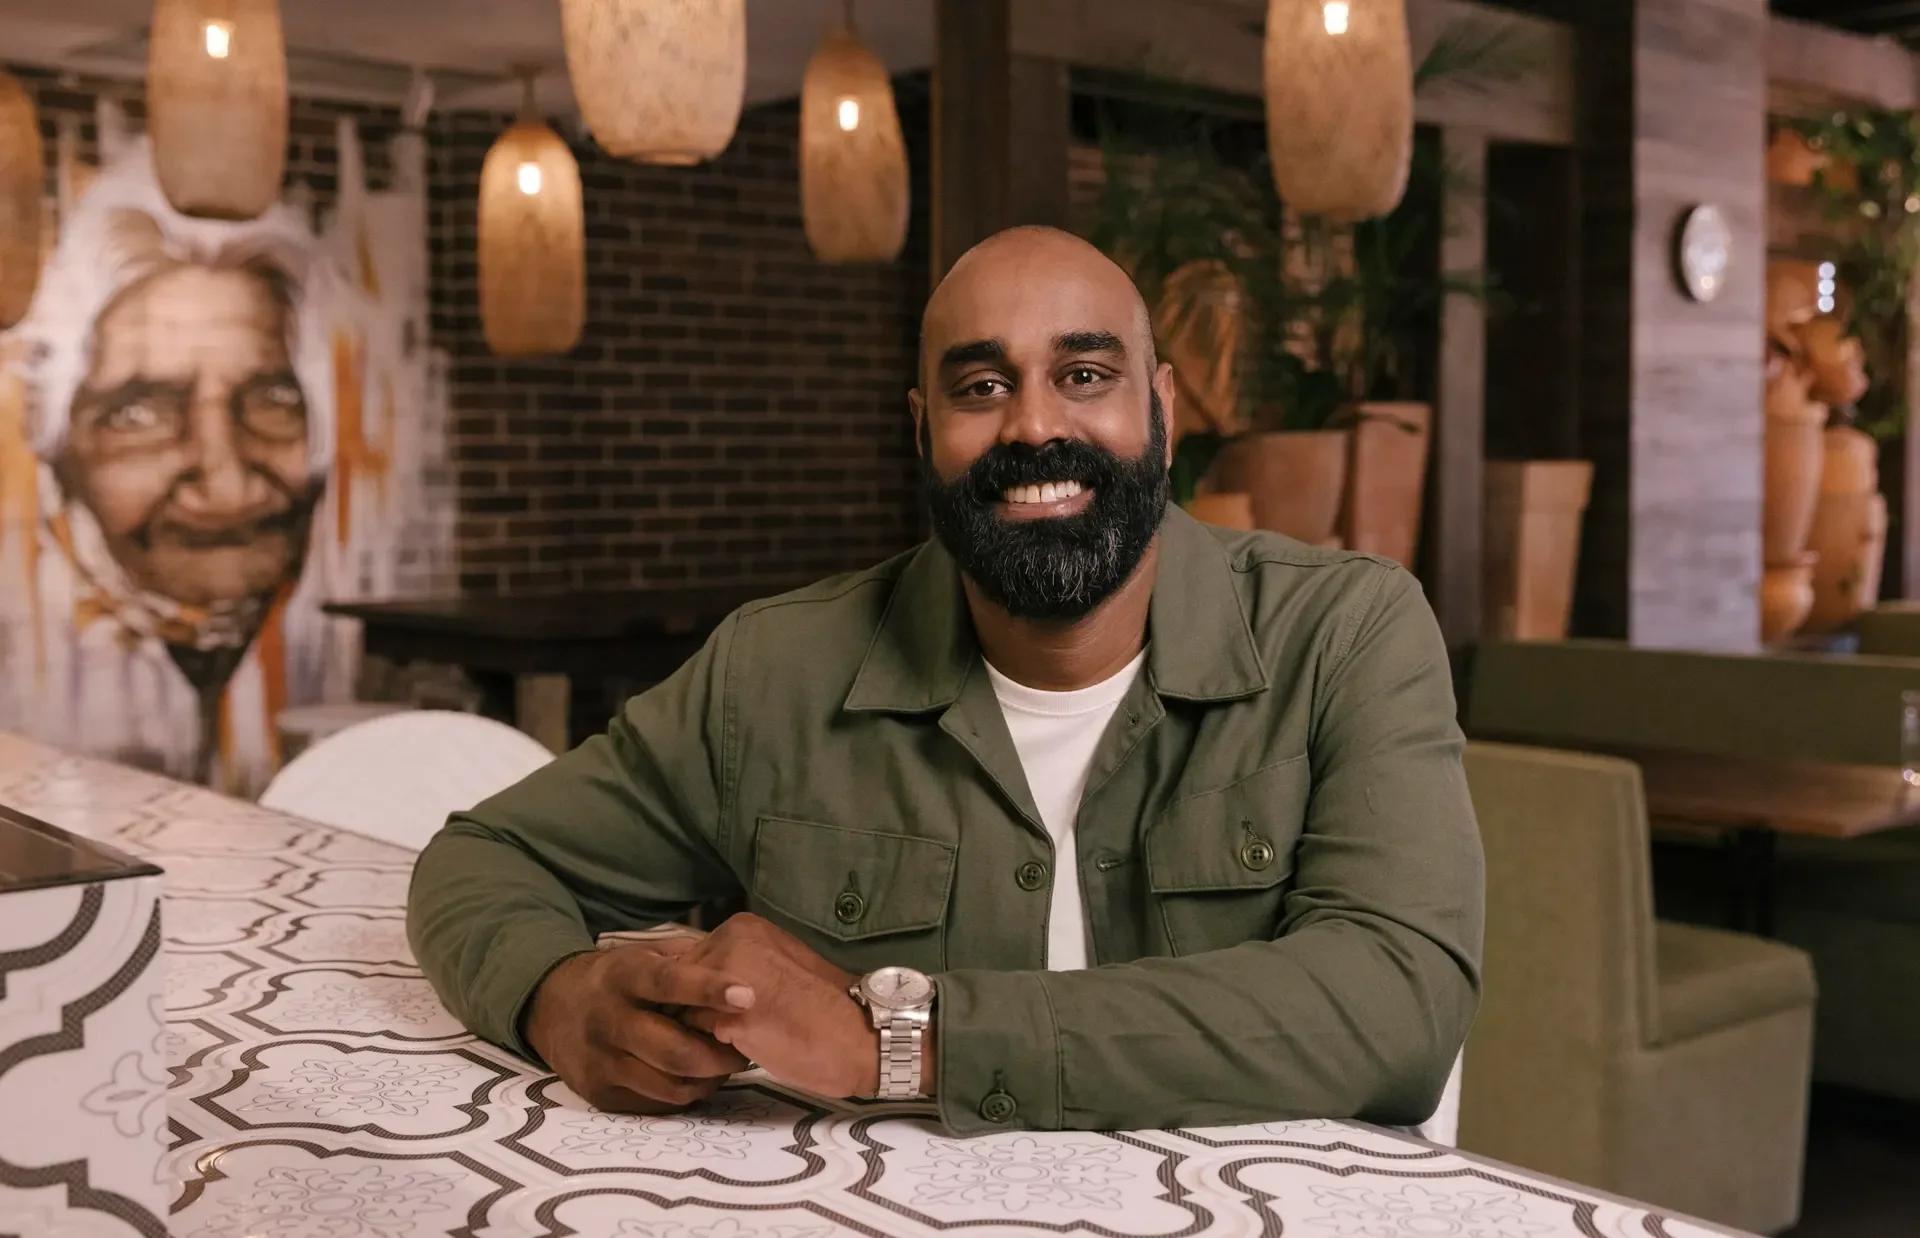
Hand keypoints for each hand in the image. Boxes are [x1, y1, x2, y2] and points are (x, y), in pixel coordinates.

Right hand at [523, 939, 755, 1114]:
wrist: (552, 1007)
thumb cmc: (618, 978)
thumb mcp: (644, 953)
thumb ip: (688, 957)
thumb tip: (740, 961)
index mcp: (623, 976)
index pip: (668, 983)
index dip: (709, 989)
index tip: (747, 995)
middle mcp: (607, 1019)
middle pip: (674, 1050)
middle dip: (721, 1054)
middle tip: (747, 1047)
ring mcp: (600, 1061)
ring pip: (670, 1084)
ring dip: (710, 1078)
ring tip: (728, 1064)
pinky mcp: (599, 1093)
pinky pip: (658, 1102)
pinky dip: (688, 1092)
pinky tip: (700, 1077)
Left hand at [677, 914, 880, 1099]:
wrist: (863, 1037)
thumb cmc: (821, 1008)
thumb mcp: (772, 967)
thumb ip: (733, 968)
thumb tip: (687, 989)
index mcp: (742, 928)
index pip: (690, 963)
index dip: (700, 994)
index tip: (724, 1009)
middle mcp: (729, 943)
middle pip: (678, 986)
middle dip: (694, 1010)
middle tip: (734, 1026)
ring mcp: (726, 978)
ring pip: (681, 1013)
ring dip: (700, 1032)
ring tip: (742, 1038)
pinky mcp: (729, 1018)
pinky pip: (694, 1041)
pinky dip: (711, 1052)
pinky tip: (744, 1051)